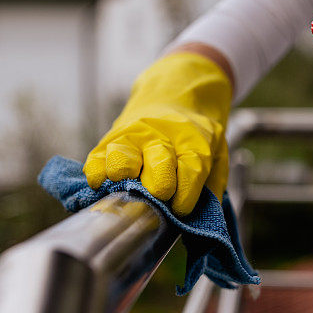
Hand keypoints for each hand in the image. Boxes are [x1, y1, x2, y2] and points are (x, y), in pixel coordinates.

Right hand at [83, 52, 231, 215]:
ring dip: (125, 179)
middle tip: (159, 198)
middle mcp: (161, 137)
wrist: (174, 92)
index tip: (181, 209)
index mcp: (192, 140)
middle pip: (159, 165)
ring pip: (121, 159)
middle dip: (160, 188)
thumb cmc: (195, 134)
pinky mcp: (109, 139)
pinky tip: (102, 184)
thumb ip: (211, 186)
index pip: (191, 169)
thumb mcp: (217, 152)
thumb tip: (198, 221)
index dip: (186, 195)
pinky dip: (96, 175)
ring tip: (129, 190)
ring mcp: (132, 136)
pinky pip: (96, 159)